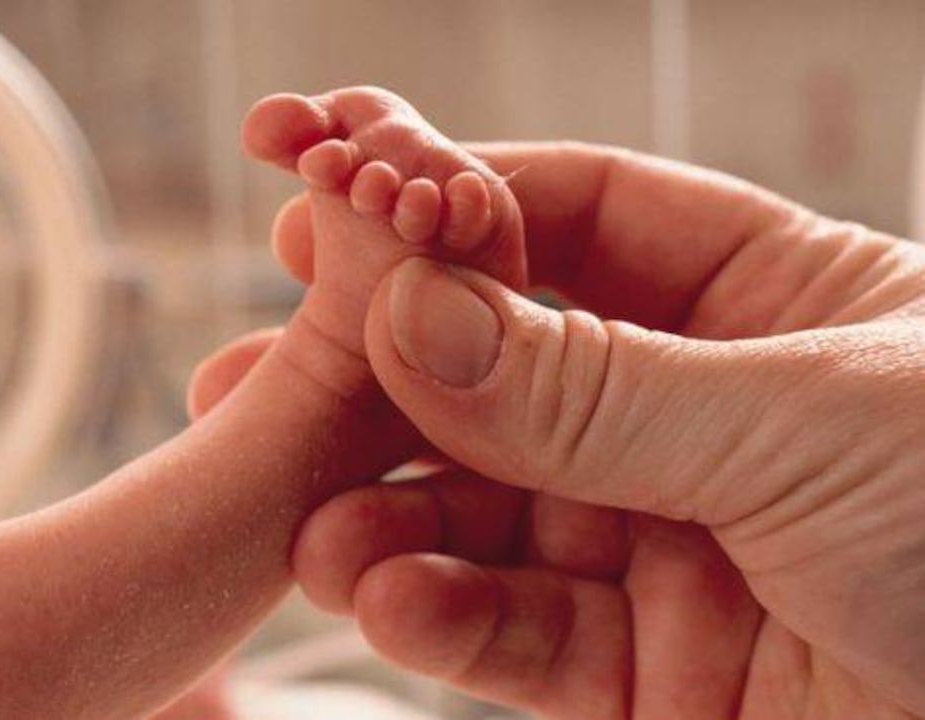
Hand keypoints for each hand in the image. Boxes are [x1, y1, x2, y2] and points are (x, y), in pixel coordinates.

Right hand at [190, 143, 924, 718]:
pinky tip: (386, 600)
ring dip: (391, 516)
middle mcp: (701, 410)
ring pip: (488, 509)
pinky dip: (443, 617)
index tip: (339, 209)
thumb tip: (414, 311)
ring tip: (313, 528)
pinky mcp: (645, 667)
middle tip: (265, 372)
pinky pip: (517, 630)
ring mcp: (664, 539)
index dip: (457, 208)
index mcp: (771, 301)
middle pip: (506, 366)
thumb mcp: (808, 428)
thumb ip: (596, 385)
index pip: (579, 219)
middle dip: (386, 375)